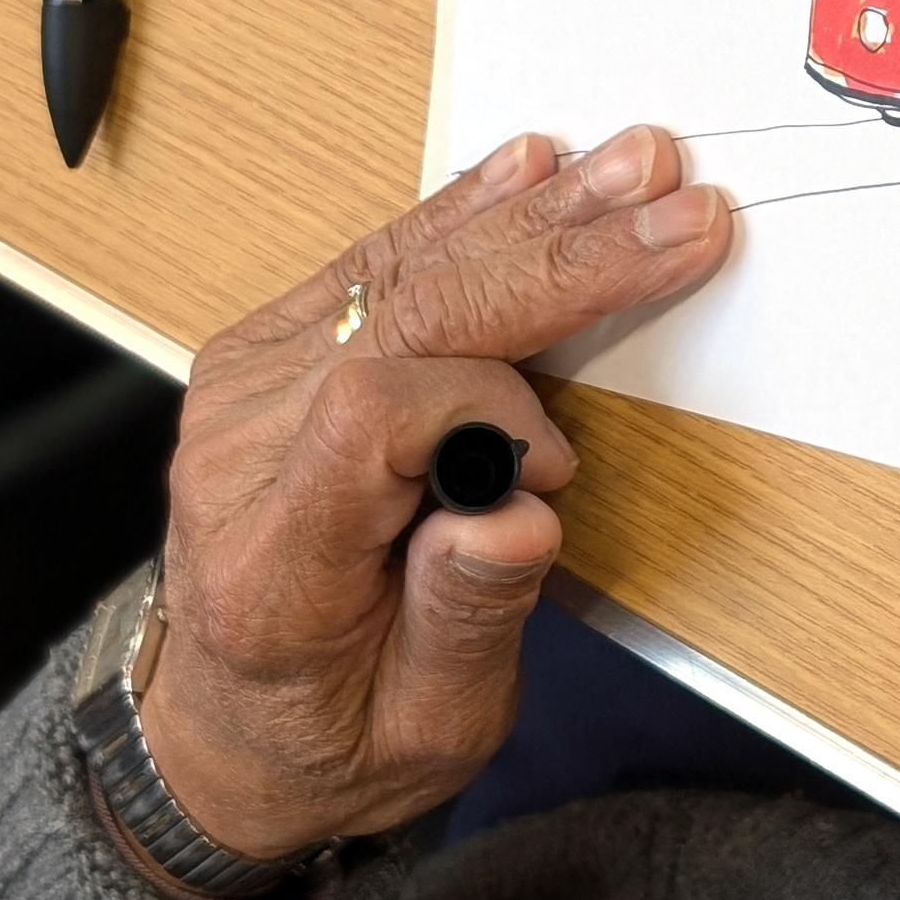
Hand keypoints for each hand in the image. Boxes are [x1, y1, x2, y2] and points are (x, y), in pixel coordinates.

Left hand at [135, 127, 732, 857]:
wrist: (223, 725)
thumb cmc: (333, 734)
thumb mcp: (426, 732)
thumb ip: (472, 616)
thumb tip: (524, 508)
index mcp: (277, 556)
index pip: (375, 416)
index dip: (490, 408)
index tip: (562, 462)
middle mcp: (245, 449)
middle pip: (408, 312)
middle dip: (559, 259)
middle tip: (677, 218)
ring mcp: (250, 385)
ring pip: (405, 267)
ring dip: (534, 215)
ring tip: (636, 167)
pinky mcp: (273, 348)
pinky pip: (379, 260)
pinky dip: (467, 212)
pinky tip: (534, 165)